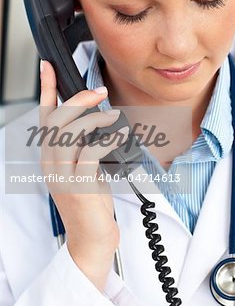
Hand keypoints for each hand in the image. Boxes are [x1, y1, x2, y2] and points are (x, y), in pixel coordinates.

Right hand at [39, 60, 126, 290]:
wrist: (91, 239)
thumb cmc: (90, 203)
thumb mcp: (83, 169)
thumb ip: (83, 147)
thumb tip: (97, 121)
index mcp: (50, 156)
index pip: (44, 116)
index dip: (45, 89)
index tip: (47, 66)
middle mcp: (50, 162)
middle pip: (57, 119)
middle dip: (78, 99)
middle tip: (99, 91)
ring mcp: (62, 174)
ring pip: (69, 133)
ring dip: (94, 118)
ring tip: (112, 115)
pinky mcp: (79, 185)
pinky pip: (89, 152)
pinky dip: (106, 139)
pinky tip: (119, 134)